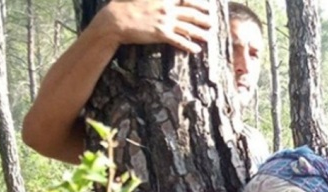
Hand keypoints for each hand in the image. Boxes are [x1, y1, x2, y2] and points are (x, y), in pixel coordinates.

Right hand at [95, 0, 211, 52]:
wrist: (116, 20)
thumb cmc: (126, 6)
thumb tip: (166, 0)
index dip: (199, 3)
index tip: (208, 6)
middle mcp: (167, 8)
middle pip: (191, 13)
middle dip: (204, 18)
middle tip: (212, 22)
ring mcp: (165, 21)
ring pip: (188, 28)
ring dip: (200, 33)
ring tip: (209, 37)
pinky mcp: (161, 34)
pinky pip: (179, 41)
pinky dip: (189, 46)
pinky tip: (196, 50)